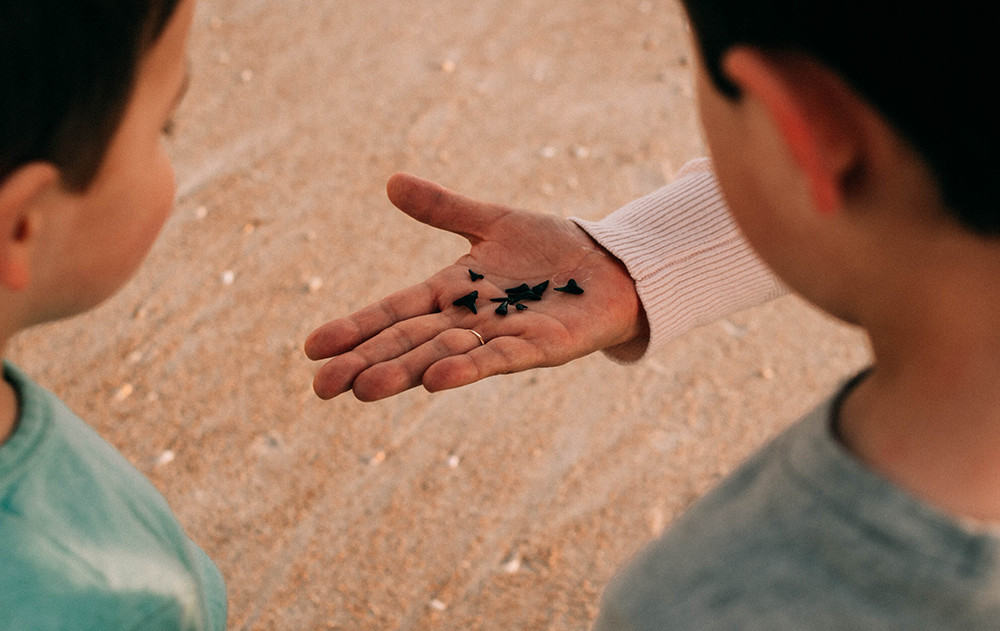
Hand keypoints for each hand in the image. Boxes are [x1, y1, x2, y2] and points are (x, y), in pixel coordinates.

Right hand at [305, 174, 645, 400]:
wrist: (610, 265)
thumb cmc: (551, 247)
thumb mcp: (492, 220)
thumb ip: (443, 208)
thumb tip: (390, 182)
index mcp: (452, 291)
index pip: (393, 312)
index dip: (355, 328)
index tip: (311, 348)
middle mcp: (468, 320)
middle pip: (407, 342)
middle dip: (365, 363)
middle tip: (321, 388)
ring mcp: (500, 336)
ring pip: (443, 356)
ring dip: (405, 372)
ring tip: (365, 388)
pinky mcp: (538, 346)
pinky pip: (497, 360)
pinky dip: (468, 369)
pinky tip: (436, 383)